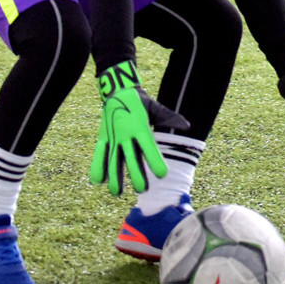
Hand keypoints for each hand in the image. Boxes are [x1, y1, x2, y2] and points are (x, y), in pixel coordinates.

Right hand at [91, 61, 188, 195]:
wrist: (118, 90)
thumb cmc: (141, 101)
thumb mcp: (155, 107)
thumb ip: (170, 117)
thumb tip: (187, 126)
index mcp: (141, 127)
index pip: (149, 147)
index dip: (154, 160)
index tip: (161, 174)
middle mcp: (126, 134)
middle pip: (131, 158)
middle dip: (136, 174)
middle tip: (142, 190)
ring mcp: (113, 136)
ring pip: (113, 159)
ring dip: (115, 176)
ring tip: (116, 192)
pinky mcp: (103, 137)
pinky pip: (99, 153)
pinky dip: (97, 166)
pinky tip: (97, 181)